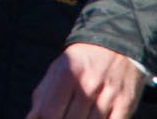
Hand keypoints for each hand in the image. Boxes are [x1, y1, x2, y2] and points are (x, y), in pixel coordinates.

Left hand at [27, 42, 147, 118]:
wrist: (118, 45)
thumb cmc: (81, 63)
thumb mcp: (58, 70)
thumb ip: (42, 96)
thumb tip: (31, 118)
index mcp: (67, 74)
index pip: (51, 113)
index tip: (51, 118)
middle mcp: (88, 83)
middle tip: (67, 115)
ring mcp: (109, 94)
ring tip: (80, 115)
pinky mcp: (126, 103)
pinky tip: (94, 118)